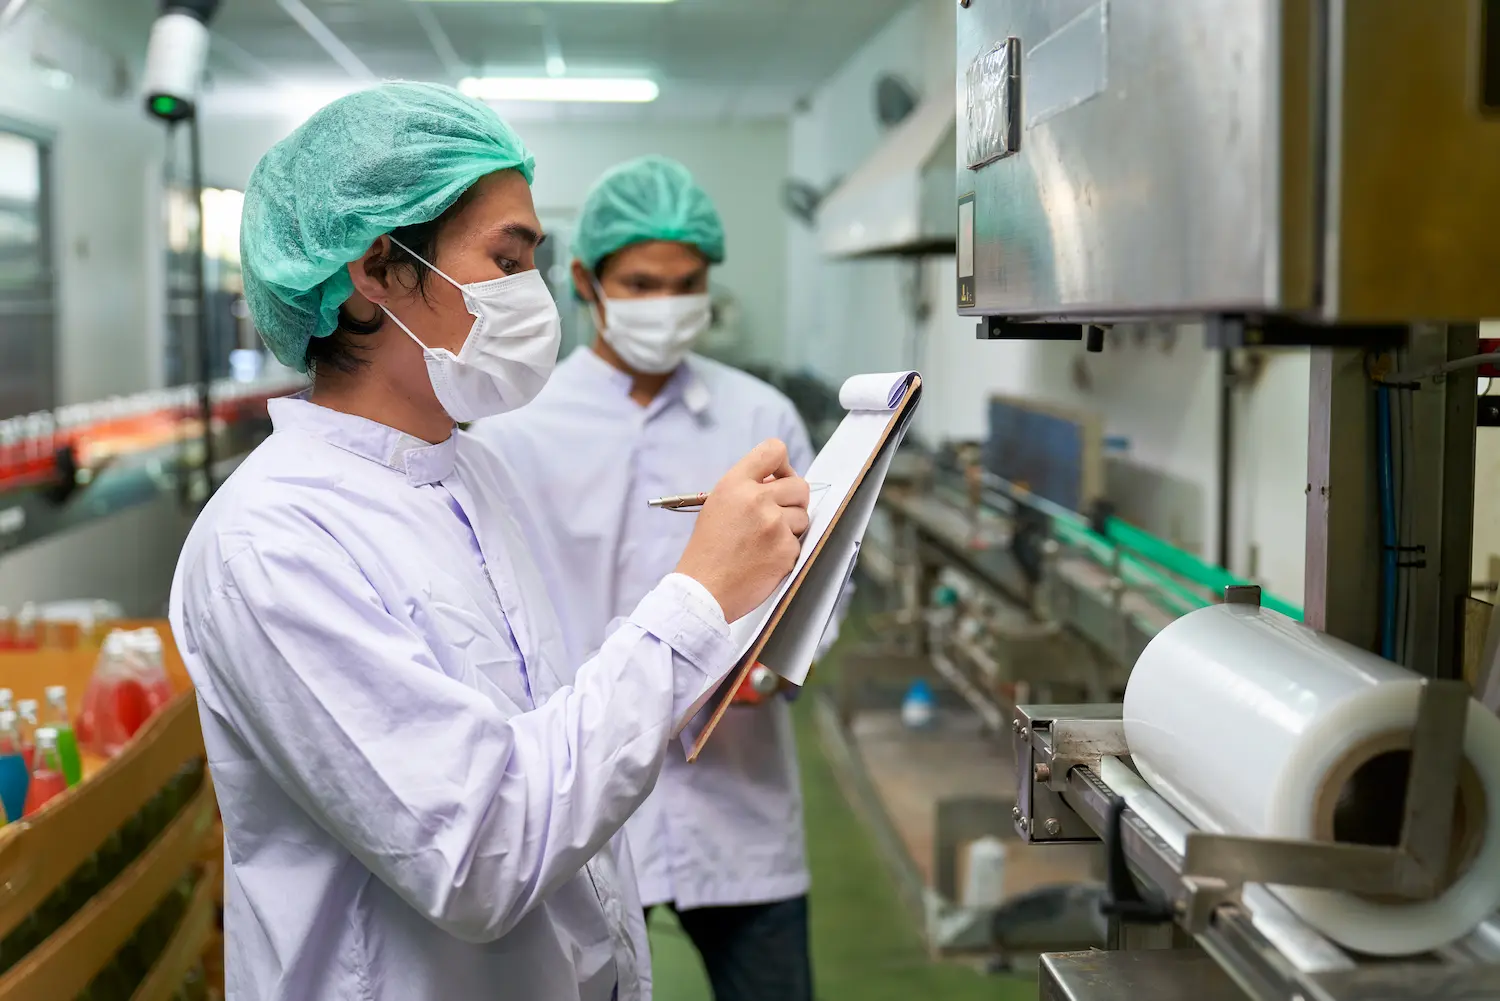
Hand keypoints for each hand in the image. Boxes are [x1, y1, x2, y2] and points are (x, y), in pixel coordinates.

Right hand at [674, 439, 810, 621]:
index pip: (774, 450)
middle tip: (777, 515)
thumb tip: (778, 482)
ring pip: (803, 516)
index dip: (782, 464)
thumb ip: (747, 489)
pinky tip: (765, 559)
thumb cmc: (708, 550)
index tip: (779, 478)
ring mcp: (774, 524)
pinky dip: (786, 551)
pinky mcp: (785, 549)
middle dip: (793, 500)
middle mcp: (756, 499)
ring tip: (764, 542)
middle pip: (800, 485)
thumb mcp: (718, 505)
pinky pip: (799, 542)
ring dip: (790, 528)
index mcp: (735, 484)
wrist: (703, 589)